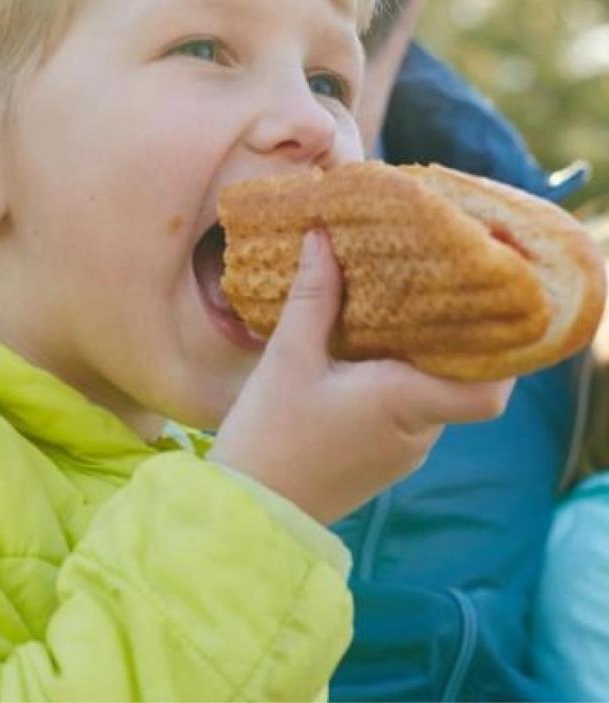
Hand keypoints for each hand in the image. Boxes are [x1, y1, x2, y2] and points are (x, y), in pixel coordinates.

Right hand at [210, 229, 514, 524]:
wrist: (250, 514)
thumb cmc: (270, 436)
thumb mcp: (289, 357)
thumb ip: (314, 296)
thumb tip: (324, 237)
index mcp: (405, 404)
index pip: (488, 390)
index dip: (500, 351)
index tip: (484, 303)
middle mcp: (418, 432)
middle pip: (460, 377)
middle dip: (449, 330)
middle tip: (429, 280)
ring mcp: (404, 451)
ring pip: (431, 390)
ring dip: (419, 351)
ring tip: (394, 301)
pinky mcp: (383, 459)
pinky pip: (408, 406)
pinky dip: (398, 375)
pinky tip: (366, 345)